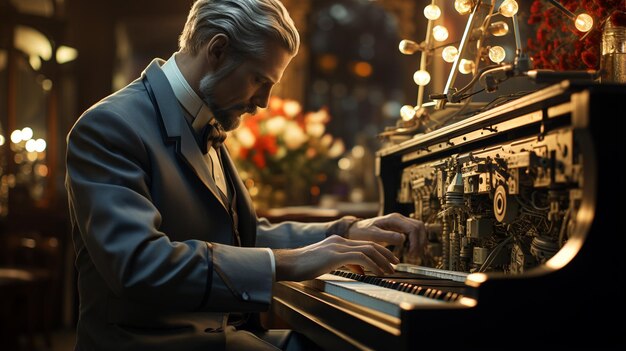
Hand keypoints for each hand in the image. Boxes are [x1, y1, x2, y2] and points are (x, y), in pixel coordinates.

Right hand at [273, 235, 398, 281]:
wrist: (288, 264)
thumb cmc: (304, 266)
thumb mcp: (327, 263)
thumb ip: (344, 263)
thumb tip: (359, 270)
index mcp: (337, 241)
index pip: (363, 243)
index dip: (379, 251)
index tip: (388, 260)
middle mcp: (339, 241)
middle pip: (369, 244)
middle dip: (385, 254)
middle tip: (395, 264)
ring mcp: (337, 246)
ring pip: (368, 249)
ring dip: (382, 260)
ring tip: (389, 270)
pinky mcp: (335, 255)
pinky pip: (360, 258)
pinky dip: (372, 265)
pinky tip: (377, 273)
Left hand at [346, 213, 425, 261]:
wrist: (355, 230)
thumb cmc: (362, 233)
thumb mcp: (372, 235)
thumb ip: (387, 236)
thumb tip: (403, 239)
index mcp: (394, 219)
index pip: (413, 228)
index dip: (416, 242)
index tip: (411, 254)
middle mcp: (399, 218)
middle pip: (419, 227)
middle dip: (420, 242)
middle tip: (414, 255)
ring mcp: (400, 222)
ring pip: (419, 229)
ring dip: (420, 241)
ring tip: (413, 254)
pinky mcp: (400, 228)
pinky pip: (414, 233)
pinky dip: (416, 241)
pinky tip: (410, 250)